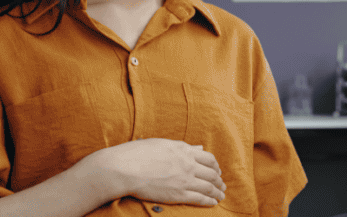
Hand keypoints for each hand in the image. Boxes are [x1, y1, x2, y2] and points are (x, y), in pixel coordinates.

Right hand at [84, 138, 226, 205]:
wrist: (124, 168)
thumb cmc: (138, 153)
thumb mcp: (163, 144)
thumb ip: (183, 147)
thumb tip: (199, 148)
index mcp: (184, 150)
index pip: (209, 158)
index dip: (215, 166)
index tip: (217, 171)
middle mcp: (188, 164)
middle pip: (211, 173)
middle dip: (219, 181)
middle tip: (222, 186)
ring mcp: (184, 179)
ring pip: (208, 187)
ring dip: (217, 192)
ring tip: (221, 196)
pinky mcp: (178, 194)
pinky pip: (199, 198)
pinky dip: (209, 201)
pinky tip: (213, 203)